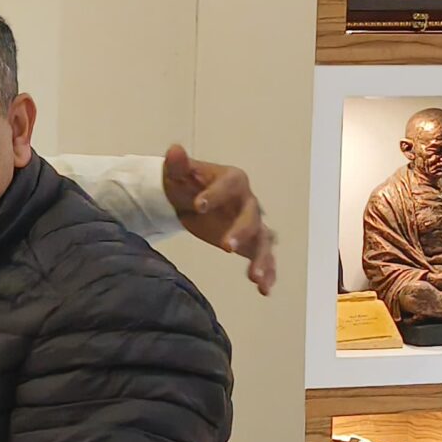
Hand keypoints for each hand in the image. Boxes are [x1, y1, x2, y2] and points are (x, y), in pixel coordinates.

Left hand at [163, 144, 276, 295]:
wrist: (192, 200)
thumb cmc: (187, 184)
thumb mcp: (179, 174)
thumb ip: (178, 164)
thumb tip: (174, 150)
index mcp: (233, 180)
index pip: (228, 185)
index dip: (215, 194)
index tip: (198, 205)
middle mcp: (248, 202)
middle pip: (251, 216)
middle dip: (241, 231)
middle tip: (226, 246)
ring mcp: (252, 224)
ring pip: (263, 240)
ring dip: (261, 258)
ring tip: (254, 278)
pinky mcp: (251, 243)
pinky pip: (263, 257)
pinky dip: (267, 273)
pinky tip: (264, 290)